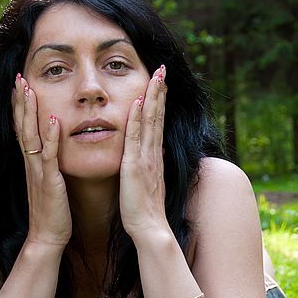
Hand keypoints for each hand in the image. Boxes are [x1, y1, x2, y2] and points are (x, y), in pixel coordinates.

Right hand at [12, 73, 71, 247]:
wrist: (48, 237)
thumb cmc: (53, 211)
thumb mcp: (50, 181)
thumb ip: (48, 164)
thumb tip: (52, 148)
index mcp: (33, 163)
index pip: (23, 128)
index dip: (20, 106)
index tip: (20, 84)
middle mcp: (31, 164)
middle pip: (21, 126)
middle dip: (20, 101)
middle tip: (18, 77)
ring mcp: (38, 172)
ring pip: (30, 136)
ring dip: (29, 112)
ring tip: (28, 88)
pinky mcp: (49, 182)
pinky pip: (48, 156)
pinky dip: (49, 137)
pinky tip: (53, 119)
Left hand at [119, 65, 169, 239]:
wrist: (150, 229)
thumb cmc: (146, 211)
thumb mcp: (150, 183)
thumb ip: (153, 166)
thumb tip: (159, 152)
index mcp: (155, 157)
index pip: (158, 123)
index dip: (160, 102)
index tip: (161, 83)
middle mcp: (153, 153)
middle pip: (158, 115)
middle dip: (160, 91)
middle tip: (162, 68)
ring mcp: (146, 158)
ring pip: (151, 120)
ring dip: (153, 96)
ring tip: (156, 75)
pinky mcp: (135, 166)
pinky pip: (137, 136)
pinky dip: (139, 117)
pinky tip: (140, 100)